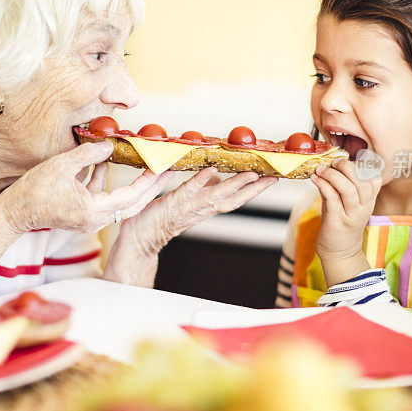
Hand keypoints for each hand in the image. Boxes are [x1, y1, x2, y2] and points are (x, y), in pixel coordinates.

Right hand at [0, 141, 172, 233]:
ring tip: (148, 166)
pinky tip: (108, 161)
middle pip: (132, 204)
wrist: (13, 214)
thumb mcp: (60, 166)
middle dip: (151, 187)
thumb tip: (110, 145)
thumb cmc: (33, 192)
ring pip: (120, 202)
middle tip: (167, 171)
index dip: (148, 182)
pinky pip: (103, 198)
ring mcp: (90, 219)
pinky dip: (108, 182)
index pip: (130, 197)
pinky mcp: (83, 214)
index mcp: (92, 211)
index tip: (162, 168)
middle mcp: (95, 219)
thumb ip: (87, 155)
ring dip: (133, 185)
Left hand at [122, 168, 277, 252]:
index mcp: (204, 208)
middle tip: (273, 177)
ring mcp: (188, 207)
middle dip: (254, 189)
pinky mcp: (173, 204)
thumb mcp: (185, 201)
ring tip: (252, 173)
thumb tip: (216, 177)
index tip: (270, 178)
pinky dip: (201, 180)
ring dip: (235, 185)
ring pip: (218, 196)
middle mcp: (201, 209)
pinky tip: (212, 170)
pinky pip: (189, 190)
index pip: (234, 198)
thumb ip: (201, 190)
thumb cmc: (157, 220)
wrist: (138, 240)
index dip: (253, 189)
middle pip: (234, 200)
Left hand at [311, 158, 380, 262]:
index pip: (374, 177)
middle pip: (362, 180)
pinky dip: (323, 184)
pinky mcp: (337, 221)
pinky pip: (332, 198)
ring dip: (332, 175)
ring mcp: (351, 215)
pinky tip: (315, 179)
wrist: (339, 251)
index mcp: (369, 200)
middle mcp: (364, 207)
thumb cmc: (340, 222)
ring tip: (321, 170)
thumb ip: (340, 184)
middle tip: (332, 163)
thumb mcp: (345, 201)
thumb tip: (329, 164)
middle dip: (346, 166)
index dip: (362, 164)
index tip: (347, 158)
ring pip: (348, 188)